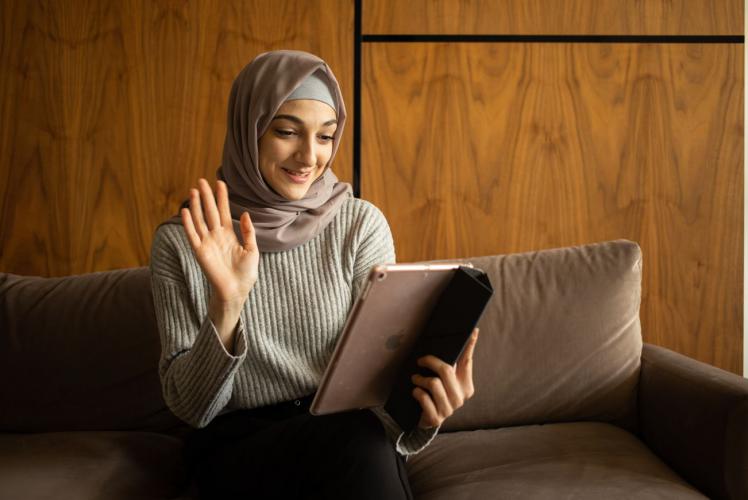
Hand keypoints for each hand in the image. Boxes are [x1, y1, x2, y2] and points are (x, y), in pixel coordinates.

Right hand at [181, 178, 259, 304]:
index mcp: (229, 235)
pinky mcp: (200, 251)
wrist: (237, 290)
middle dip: (206, 196)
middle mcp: (216, 236)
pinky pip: (192, 235)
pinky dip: (188, 223)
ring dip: (196, 206)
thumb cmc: (246, 273)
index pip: (223, 211)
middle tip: (202, 181)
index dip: (222, 197)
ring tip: (193, 191)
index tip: (220, 182)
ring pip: (199, 220)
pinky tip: (185, 211)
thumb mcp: (252, 250)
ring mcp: (207, 243)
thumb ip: (248, 232)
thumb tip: (245, 213)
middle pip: (210, 211)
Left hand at [411, 328, 478, 428]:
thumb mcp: (445, 380)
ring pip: (433, 383)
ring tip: (416, 378)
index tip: (472, 330)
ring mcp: (449, 409)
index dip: (469, 346)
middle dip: (430, 361)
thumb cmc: (436, 394)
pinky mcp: (436, 418)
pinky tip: (415, 391)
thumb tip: (463, 337)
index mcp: (466, 386)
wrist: (426, 419)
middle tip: (421, 360)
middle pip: (446, 370)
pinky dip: (417, 392)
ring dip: (420, 378)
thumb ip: (453, 364)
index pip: (467, 362)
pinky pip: (424, 398)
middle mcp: (460, 398)